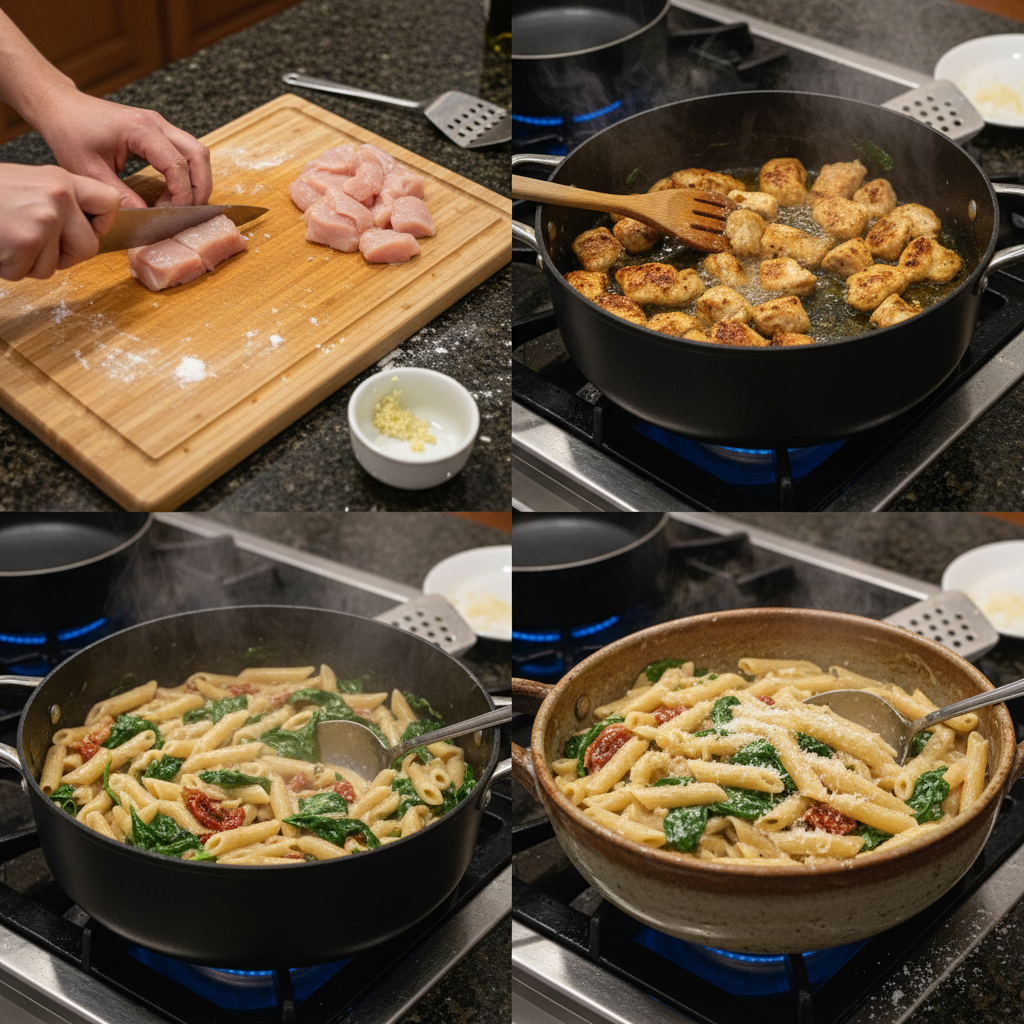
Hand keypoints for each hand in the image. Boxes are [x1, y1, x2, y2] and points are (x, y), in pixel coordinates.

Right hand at [0, 163, 120, 279]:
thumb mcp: (28, 184)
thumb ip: (60, 202)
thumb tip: (91, 230)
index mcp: (62, 180)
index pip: (111, 203)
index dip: (102, 224)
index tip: (86, 230)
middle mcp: (58, 198)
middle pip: (89, 247)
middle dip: (64, 256)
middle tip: (32, 242)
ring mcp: (42, 221)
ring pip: (55, 266)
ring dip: (29, 261)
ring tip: (6, 235)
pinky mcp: (24, 243)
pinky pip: (27, 272)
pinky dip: (8, 267)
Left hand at [30, 83, 211, 208]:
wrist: (61, 108)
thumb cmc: (70, 132)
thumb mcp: (90, 170)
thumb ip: (120, 195)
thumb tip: (145, 217)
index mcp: (141, 130)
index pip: (178, 165)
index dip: (182, 194)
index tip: (173, 215)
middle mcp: (156, 124)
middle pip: (199, 156)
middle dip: (200, 188)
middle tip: (188, 212)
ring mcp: (160, 125)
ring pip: (197, 154)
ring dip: (196, 181)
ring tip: (179, 204)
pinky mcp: (158, 131)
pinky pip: (185, 153)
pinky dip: (186, 174)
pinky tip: (170, 192)